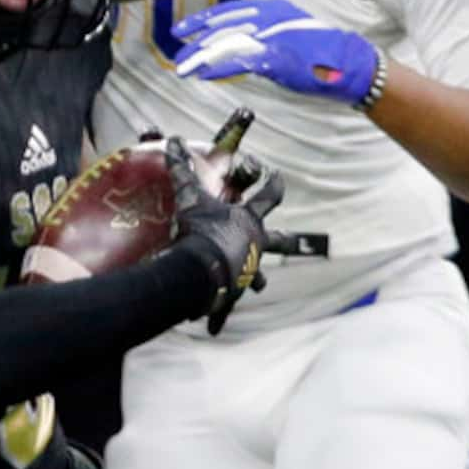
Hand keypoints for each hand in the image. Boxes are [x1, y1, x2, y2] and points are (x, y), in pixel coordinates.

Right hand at [166, 136, 283, 334]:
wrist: (200, 271)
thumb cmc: (201, 232)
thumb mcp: (190, 199)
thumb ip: (182, 171)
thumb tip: (174, 141)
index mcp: (250, 220)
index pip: (270, 195)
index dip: (273, 182)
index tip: (275, 174)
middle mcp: (257, 245)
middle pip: (281, 241)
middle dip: (287, 240)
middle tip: (293, 241)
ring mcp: (249, 270)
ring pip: (258, 277)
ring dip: (257, 281)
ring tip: (257, 287)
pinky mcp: (236, 292)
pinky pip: (229, 305)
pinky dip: (220, 315)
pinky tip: (213, 327)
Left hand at [174, 0, 382, 107]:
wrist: (349, 63)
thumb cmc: (321, 51)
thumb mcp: (290, 31)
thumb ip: (266, 32)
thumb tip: (242, 42)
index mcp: (273, 8)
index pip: (231, 10)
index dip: (204, 18)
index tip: (184, 27)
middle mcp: (270, 18)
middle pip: (223, 27)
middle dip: (196, 39)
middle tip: (177, 48)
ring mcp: (272, 38)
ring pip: (226, 45)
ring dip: (201, 57)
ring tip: (183, 67)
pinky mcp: (276, 59)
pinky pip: (240, 63)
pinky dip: (218, 69)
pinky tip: (204, 75)